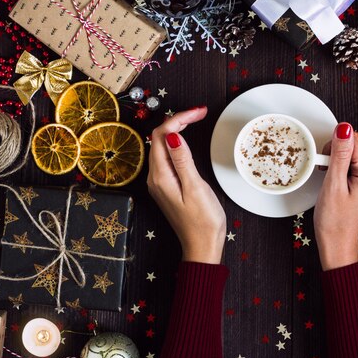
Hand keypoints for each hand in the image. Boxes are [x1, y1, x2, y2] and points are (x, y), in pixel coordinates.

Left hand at [147, 107, 225, 264]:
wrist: (202, 246)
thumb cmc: (202, 221)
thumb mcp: (195, 188)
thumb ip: (182, 160)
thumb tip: (172, 134)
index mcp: (160, 176)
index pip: (162, 135)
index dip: (179, 118)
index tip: (199, 112)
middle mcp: (155, 177)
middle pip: (159, 137)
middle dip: (178, 119)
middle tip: (201, 112)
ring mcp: (160, 181)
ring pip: (163, 145)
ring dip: (177, 128)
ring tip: (196, 119)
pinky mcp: (168, 185)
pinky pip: (167, 156)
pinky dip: (178, 141)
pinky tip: (187, 138)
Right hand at [314, 123, 357, 270]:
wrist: (339, 244)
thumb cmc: (334, 222)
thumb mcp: (333, 185)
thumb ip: (340, 154)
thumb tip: (344, 128)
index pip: (355, 139)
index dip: (335, 145)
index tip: (324, 161)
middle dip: (341, 148)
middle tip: (327, 167)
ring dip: (348, 152)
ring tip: (335, 171)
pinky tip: (347, 169)